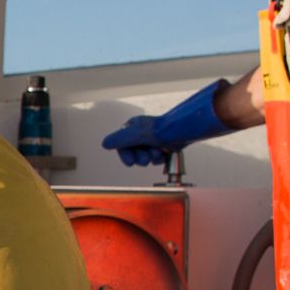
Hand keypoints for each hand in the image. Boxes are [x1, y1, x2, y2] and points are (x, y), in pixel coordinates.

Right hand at [103, 79, 234, 166]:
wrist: (185, 130)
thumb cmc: (162, 129)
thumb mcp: (137, 134)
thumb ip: (119, 139)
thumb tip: (104, 144)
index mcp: (133, 126)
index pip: (121, 144)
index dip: (125, 154)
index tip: (130, 162)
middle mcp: (142, 132)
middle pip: (133, 151)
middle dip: (140, 157)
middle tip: (147, 159)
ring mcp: (153, 139)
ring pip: (145, 155)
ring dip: (151, 158)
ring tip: (158, 153)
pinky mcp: (163, 145)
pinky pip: (156, 157)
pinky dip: (159, 158)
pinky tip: (164, 154)